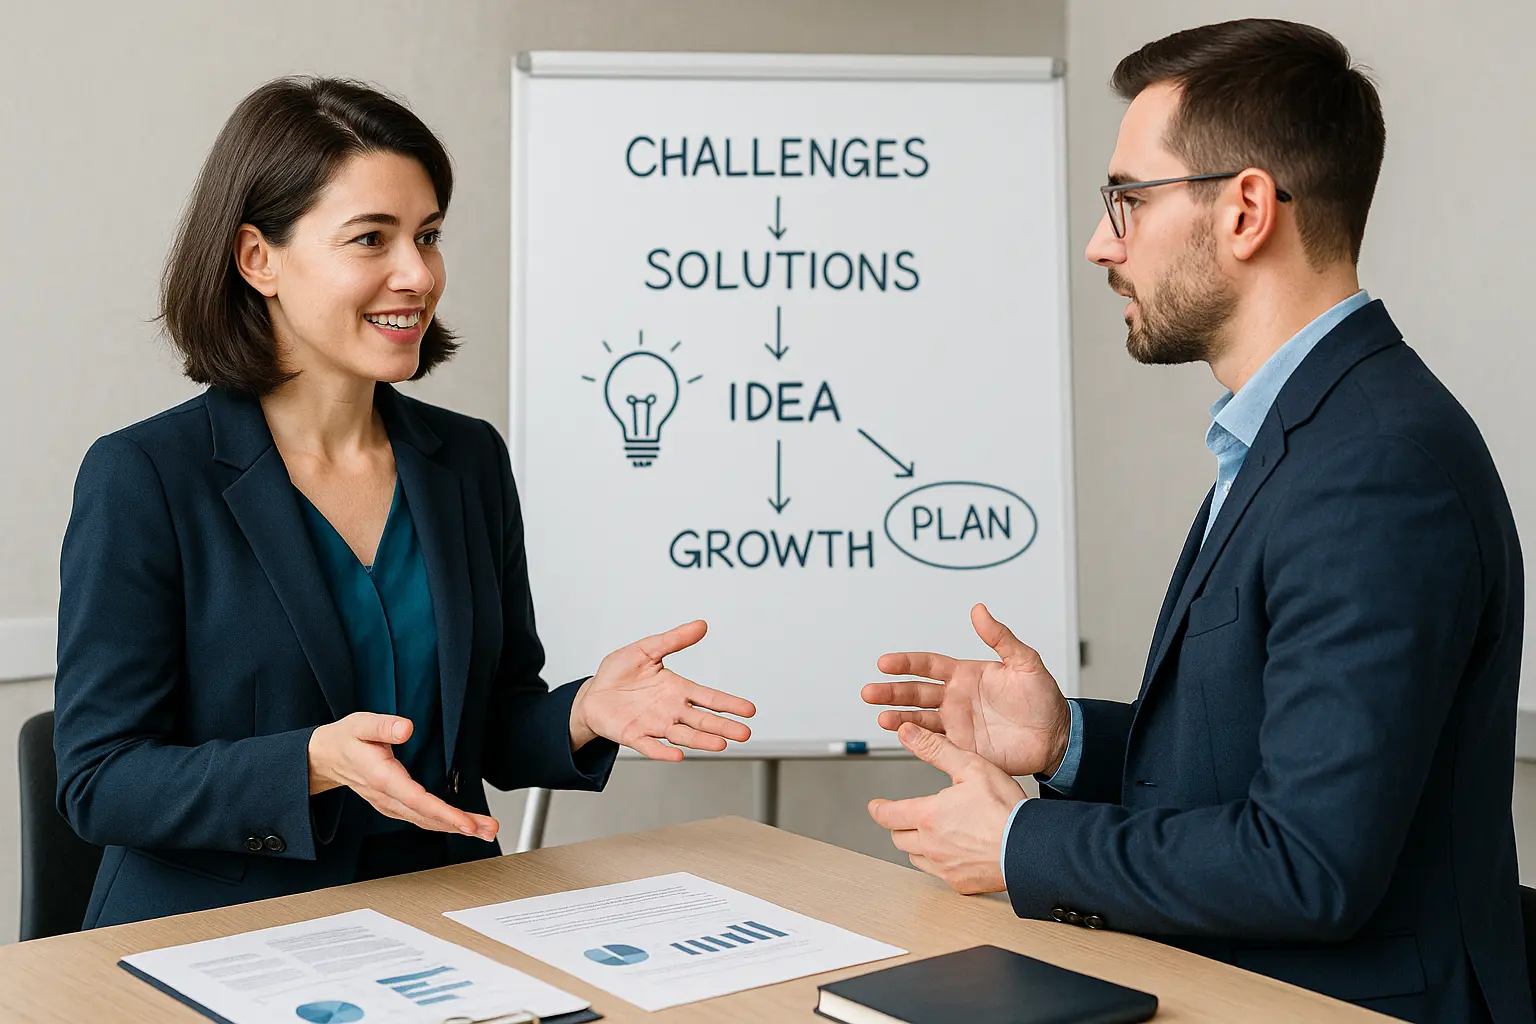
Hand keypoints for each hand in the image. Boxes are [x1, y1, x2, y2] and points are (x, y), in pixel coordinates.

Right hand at [308, 712, 498, 840]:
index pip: (417, 800)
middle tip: (489, 829)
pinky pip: (421, 819)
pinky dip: (443, 824)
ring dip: (457, 827)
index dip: (443, 813)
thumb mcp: (360, 724)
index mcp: (382, 778)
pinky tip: (462, 826)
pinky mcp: (395, 806)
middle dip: (461, 825)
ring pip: (427, 821)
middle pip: (428, 817)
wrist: (326, 758)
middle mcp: (388, 797)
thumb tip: (407, 728)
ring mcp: (391, 805)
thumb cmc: (346, 739)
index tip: (466, 823)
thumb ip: (383, 725)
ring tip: (486, 830)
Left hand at [570, 619, 755, 760]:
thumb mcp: (646, 649)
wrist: (592, 693)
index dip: (728, 703)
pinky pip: (651, 746)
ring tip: (721, 744)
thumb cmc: (620, 672)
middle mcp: (671, 710)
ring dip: (701, 741)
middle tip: (745, 733)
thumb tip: (701, 625)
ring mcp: (654, 725)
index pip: (709, 697)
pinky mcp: (634, 736)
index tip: (749, 710)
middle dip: (723, 727)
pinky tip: (678, 755)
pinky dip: (664, 751)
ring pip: (683, 735)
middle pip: (702, 720)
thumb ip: (673, 639)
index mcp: (677, 689)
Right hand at [862, 603, 1069, 777]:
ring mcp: (957, 723)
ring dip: (898, 717)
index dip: (906, 664)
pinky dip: (915, 740)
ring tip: (881, 717)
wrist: (1055, 736)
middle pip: (915, 692)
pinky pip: (933, 742)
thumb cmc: (1043, 698)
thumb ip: (1001, 638)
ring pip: (919, 718)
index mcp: (966, 674)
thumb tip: (980, 610)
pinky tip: (901, 736)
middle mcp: (956, 697)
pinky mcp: (962, 746)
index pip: (928, 665)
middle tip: (869, 692)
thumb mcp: (1025, 662)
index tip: (885, 663)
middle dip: (891, 691)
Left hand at [868, 722, 1023, 894]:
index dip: (878, 808)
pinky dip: (938, 863)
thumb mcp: (971, 767)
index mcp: (929, 816)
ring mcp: (944, 866)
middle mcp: (931, 844)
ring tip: (928, 834)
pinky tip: (951, 852)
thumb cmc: (1006, 809)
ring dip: (916, 846)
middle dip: (898, 825)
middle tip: (904, 818)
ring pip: (915, 858)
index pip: (888, 815)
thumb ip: (936, 750)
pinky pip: (938, 873)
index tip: (876, 806)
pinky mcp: (959, 883)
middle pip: (899, 838)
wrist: (1031, 847)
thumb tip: (909, 734)